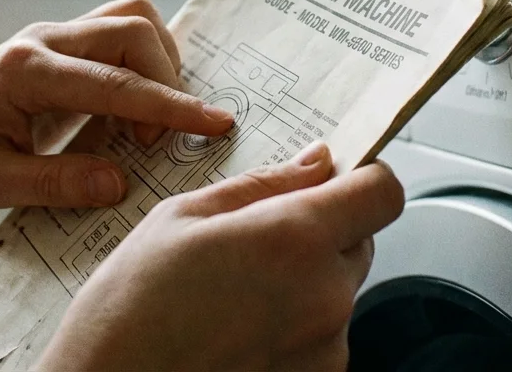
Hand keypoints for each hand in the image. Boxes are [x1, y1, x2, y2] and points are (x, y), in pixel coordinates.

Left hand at [0, 0, 235, 210]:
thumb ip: (51, 183)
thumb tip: (116, 184)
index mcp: (22, 70)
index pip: (113, 82)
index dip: (168, 105)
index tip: (214, 124)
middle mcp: (44, 39)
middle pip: (132, 31)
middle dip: (164, 83)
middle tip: (149, 145)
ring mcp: (57, 35)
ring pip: (133, 21)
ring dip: (157, 68)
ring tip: (140, 127)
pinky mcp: (69, 44)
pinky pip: (124, 33)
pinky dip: (144, 65)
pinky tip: (129, 112)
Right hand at [41, 141, 405, 371]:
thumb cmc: (128, 312)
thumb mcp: (182, 218)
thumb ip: (263, 186)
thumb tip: (314, 163)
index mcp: (295, 239)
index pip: (382, 192)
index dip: (361, 178)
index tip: (335, 178)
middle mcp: (325, 296)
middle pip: (360, 240)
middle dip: (322, 231)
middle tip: (258, 241)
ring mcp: (326, 348)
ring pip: (338, 290)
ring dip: (305, 283)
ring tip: (235, 295)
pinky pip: (323, 336)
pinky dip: (294, 328)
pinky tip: (239, 330)